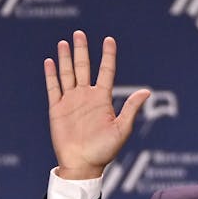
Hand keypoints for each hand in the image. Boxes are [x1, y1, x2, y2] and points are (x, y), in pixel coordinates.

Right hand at [44, 30, 149, 179]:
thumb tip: (147, 91)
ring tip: (65, 42)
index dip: (107, 56)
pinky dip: (51, 75)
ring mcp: (71, 101)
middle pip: (83, 67)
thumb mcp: (121, 129)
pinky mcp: (57, 109)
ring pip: (67, 74)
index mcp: (102, 99)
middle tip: (79, 33)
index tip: (109, 40)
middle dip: (82, 50)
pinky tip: (50, 61)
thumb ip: (131, 108)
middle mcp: (86, 96)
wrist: (82, 164)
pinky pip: (53, 88)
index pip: (106, 71)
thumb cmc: (104, 151)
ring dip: (66, 58)